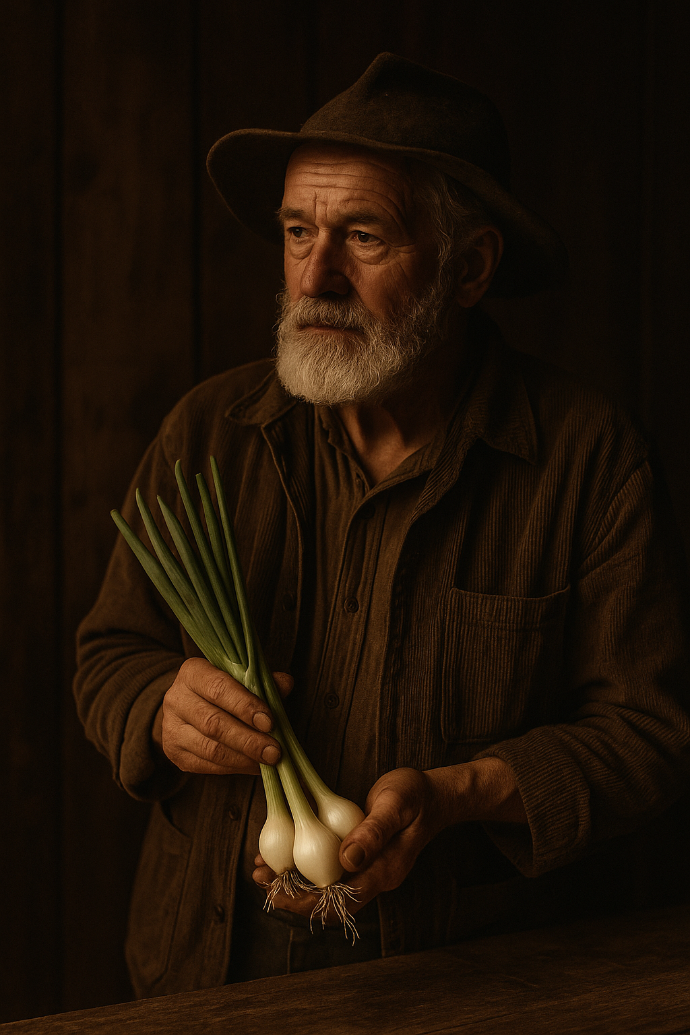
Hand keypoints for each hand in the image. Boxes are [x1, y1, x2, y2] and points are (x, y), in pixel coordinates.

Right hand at [152, 657, 292, 774]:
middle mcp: (176, 698)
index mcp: (193, 673)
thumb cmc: (224, 690)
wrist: (189, 708)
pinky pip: (207, 765)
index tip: (270, 722)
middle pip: (214, 723)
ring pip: (210, 749)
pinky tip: (254, 766)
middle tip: (275, 751)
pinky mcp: (175, 753)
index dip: (245, 706)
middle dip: (248, 740)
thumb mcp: (241, 678)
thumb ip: (263, 681)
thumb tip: (286, 684)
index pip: (219, 688)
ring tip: (268, 761)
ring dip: (244, 758)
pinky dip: (235, 767)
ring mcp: (172, 728)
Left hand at [253, 767, 452, 920]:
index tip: (275, 890)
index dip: (305, 900)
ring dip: (293, 882)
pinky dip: (303, 866)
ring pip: (325, 888)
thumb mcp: (395, 805)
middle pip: (327, 902)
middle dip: (290, 895)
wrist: (434, 795)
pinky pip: (328, 870)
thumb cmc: (416, 795)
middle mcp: (374, 877)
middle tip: (259, 878)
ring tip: (262, 868)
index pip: (340, 901)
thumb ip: (373, 832)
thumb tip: (347, 859)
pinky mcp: (360, 857)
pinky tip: (283, 853)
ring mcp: (368, 869)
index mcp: (384, 872)